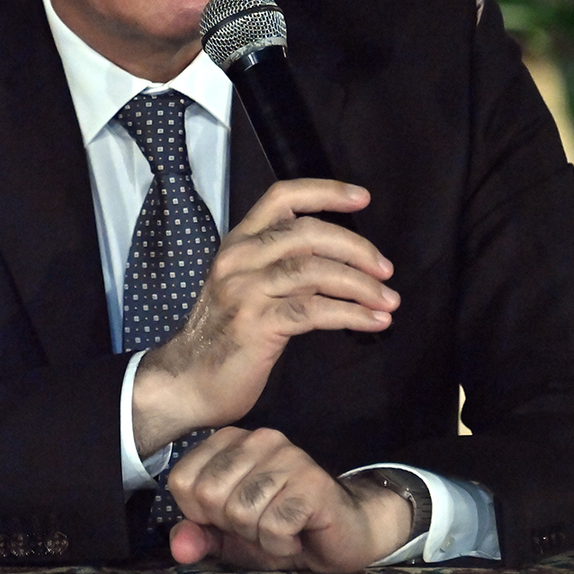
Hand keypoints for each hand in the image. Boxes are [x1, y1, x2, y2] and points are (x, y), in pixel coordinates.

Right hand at [131, 180, 394, 450]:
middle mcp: (239, 258)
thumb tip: (337, 260)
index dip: (325, 192)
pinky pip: (314, 311)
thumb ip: (280, 266)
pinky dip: (351, 314)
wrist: (185, 382)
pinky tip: (374, 321)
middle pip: (308, 233)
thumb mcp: (244, 286)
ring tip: (388, 300)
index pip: (282, 197)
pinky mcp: (257, 324)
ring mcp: (245, 290)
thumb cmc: (222, 335)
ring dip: (361, 285)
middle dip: (356, 248)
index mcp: (238, 242)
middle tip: (386, 269)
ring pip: (315, 271)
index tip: (362, 197)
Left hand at [165, 428, 412, 571]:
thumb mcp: (229, 536)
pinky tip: (298, 534)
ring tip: (282, 528)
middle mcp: (259, 439)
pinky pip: (273, 526)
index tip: (232, 517)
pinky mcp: (312, 483)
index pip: (181, 481)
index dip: (201, 514)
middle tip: (261, 524)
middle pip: (209, 496)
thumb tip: (178, 548)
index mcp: (230, 440)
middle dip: (231, 526)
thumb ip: (198, 535)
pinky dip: (281, 544)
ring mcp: (288, 457)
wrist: (343, 536)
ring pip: (240, 513)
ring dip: (259, 537)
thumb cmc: (282, 530)